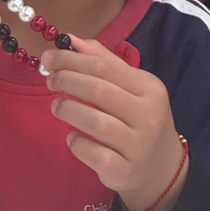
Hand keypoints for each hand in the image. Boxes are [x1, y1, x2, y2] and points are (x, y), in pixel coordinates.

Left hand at [42, 36, 187, 210]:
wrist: (161, 167)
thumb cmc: (138, 118)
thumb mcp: (130, 87)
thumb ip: (102, 61)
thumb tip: (71, 40)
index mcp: (150, 88)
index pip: (104, 67)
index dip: (72, 60)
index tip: (48, 58)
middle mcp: (149, 115)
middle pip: (99, 91)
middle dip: (67, 81)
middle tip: (50, 80)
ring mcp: (138, 146)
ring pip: (95, 122)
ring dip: (68, 110)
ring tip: (57, 106)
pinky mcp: (125, 171)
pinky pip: (94, 154)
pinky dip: (77, 143)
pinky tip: (72, 137)